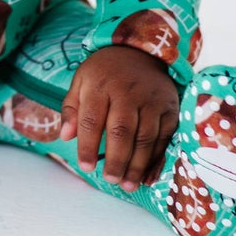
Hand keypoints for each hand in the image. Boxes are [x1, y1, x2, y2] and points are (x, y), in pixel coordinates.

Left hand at [58, 45, 179, 190]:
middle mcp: (128, 92)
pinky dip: (156, 160)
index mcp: (100, 84)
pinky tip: (147, 177)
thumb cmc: (105, 72)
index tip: (85, 167)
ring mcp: (152, 100)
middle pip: (122, 131)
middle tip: (110, 180)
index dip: (87, 146)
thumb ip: (71, 109)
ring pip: (145, 137)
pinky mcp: (169, 108)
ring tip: (127, 185)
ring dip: (137, 165)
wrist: (141, 51)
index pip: (92, 119)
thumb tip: (65, 137)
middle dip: (116, 160)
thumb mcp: (81, 81)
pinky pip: (164, 138)